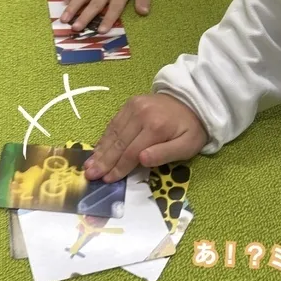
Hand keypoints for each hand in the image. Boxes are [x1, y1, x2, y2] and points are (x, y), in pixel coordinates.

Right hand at [83, 93, 207, 182]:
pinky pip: (114, 123)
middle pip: (118, 143)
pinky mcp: (130, 103)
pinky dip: (104, 138)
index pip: (131, 152)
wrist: (192, 101)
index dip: (118, 168)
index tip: (107, 180)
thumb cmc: (191, 129)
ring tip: (88, 165)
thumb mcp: (188, 146)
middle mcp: (141, 114)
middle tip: (90, 175)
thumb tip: (141, 159)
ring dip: (100, 150)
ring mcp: (133, 106)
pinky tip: (97, 149)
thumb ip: (165, 154)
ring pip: (113, 132)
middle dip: (103, 161)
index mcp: (156, 127)